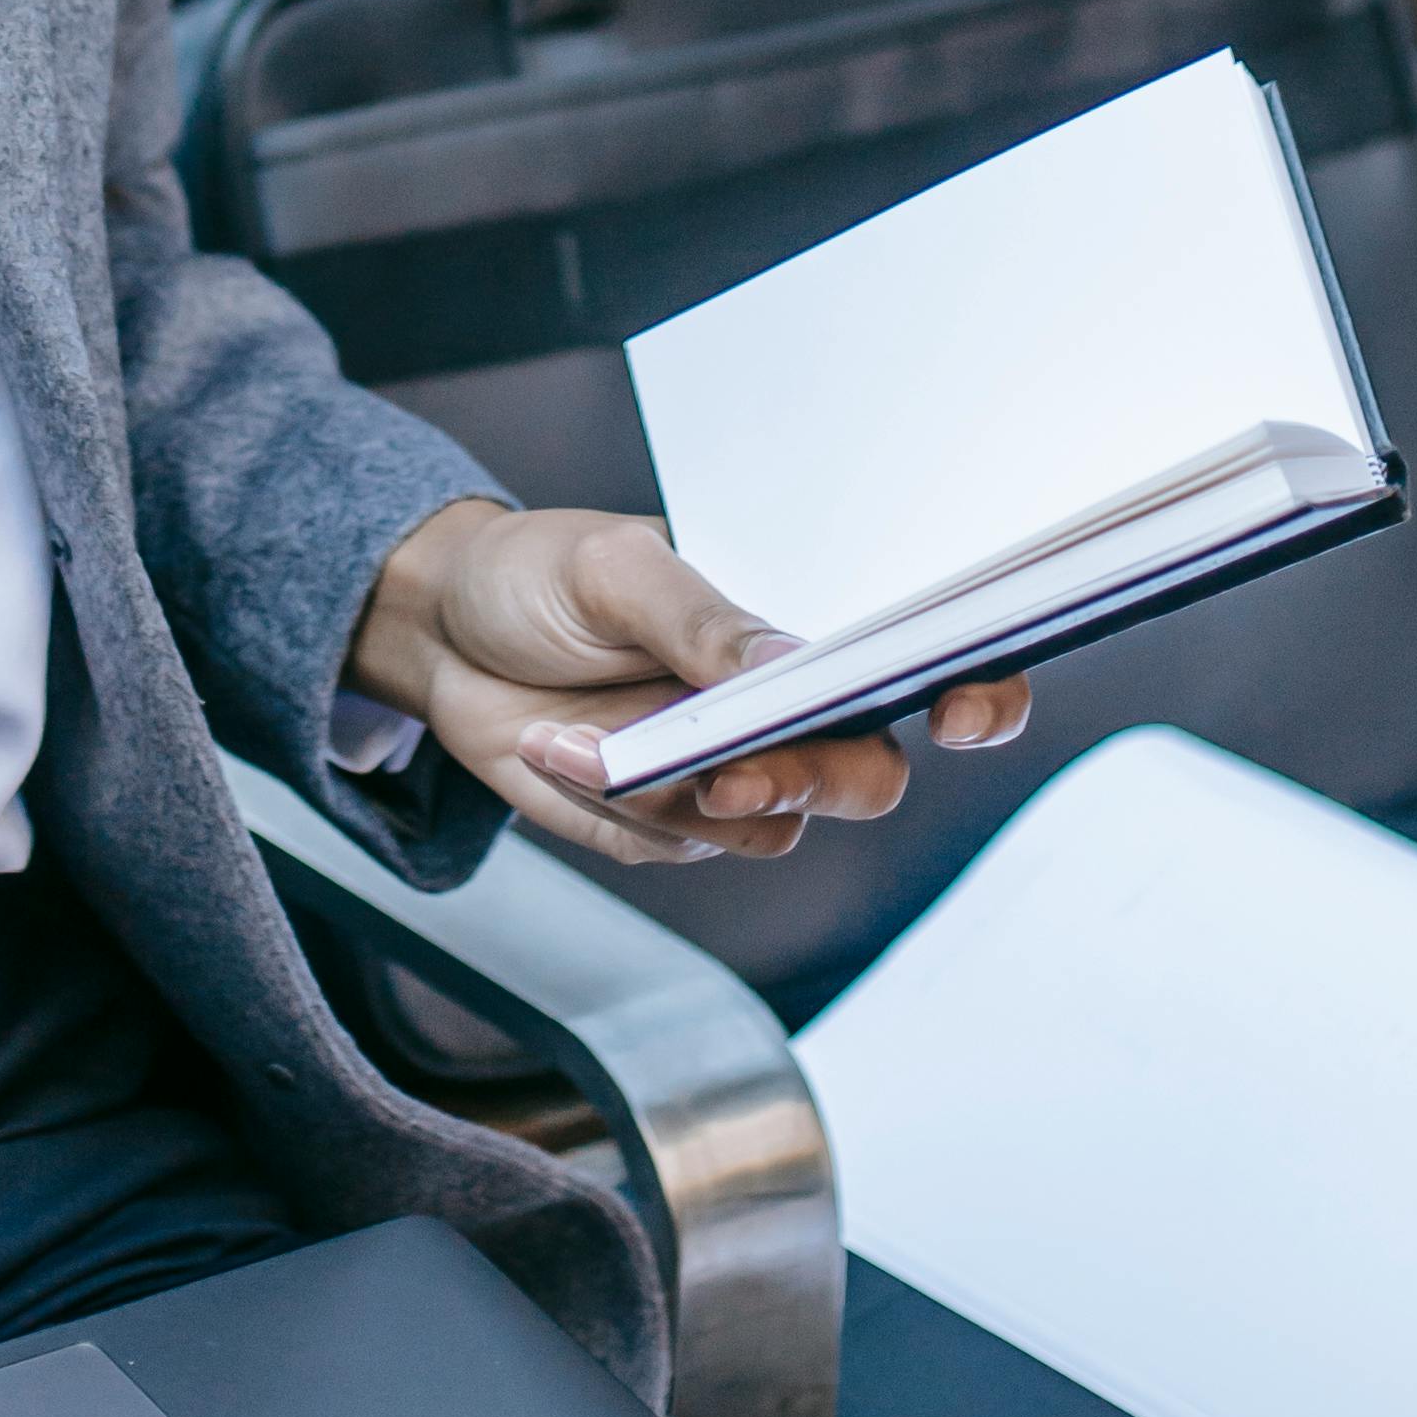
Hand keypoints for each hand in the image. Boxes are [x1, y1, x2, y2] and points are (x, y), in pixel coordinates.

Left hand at [346, 500, 1029, 872]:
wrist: (443, 630)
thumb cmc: (542, 573)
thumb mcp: (615, 570)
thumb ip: (704, 622)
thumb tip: (793, 666)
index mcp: (796, 631)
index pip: (920, 669)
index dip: (974, 694)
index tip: (959, 707)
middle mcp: (784, 713)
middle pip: (867, 777)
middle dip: (818, 778)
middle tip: (739, 767)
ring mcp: (727, 777)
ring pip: (772, 828)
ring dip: (695, 800)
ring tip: (609, 748)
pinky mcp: (662, 827)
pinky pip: (671, 845)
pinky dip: (609, 801)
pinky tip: (554, 747)